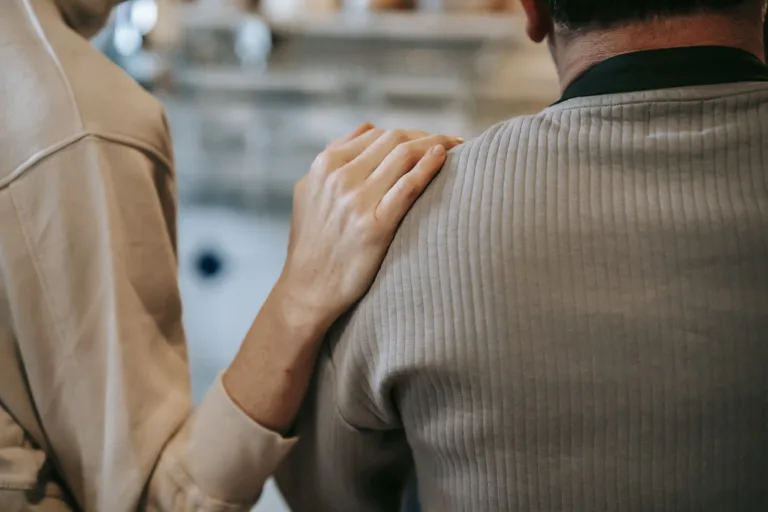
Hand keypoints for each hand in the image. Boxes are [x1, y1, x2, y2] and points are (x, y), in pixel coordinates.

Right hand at [224, 123, 461, 432]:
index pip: (376, 134)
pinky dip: (429, 167)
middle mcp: (339, 177)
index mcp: (325, 166)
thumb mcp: (310, 190)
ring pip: (404, 155)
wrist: (308, 290)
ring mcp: (356, 201)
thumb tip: (369, 127)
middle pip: (394, 140)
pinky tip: (445, 158)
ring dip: (437, 145)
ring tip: (460, 148)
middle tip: (456, 143)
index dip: (410, 133)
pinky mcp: (374, 226)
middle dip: (428, 136)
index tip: (432, 140)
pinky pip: (408, 186)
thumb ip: (336, 156)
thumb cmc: (314, 243)